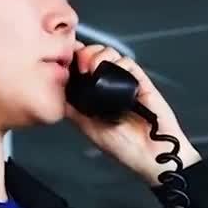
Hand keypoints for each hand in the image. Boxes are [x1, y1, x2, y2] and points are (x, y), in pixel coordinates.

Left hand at [65, 43, 200, 186]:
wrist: (150, 154)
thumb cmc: (124, 147)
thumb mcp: (88, 128)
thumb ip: (74, 110)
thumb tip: (57, 95)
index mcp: (94, 95)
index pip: (81, 67)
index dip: (73, 59)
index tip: (65, 61)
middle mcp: (109, 86)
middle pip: (94, 54)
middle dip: (85, 53)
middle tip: (80, 64)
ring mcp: (124, 83)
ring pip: (110, 54)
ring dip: (100, 55)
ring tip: (93, 68)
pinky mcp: (141, 82)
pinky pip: (129, 63)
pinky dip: (119, 63)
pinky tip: (112, 72)